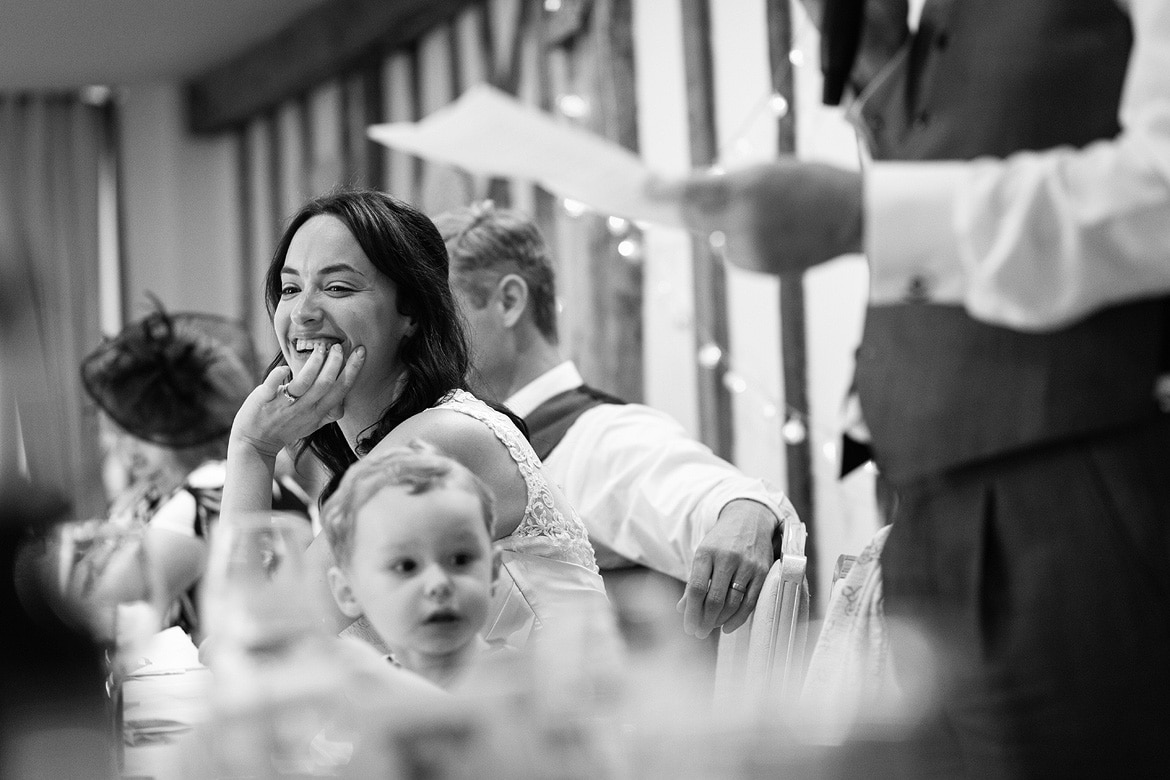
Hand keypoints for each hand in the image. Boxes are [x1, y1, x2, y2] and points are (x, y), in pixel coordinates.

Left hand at [230, 343, 364, 456]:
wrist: (255, 442)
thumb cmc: (285, 429)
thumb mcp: (312, 425)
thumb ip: (329, 412)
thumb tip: (344, 402)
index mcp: (318, 413)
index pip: (341, 391)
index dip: (352, 371)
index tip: (359, 351)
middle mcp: (304, 409)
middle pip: (326, 384)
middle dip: (335, 363)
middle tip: (338, 346)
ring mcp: (284, 404)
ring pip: (305, 383)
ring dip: (315, 364)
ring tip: (321, 347)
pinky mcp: (264, 400)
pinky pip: (272, 387)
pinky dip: (278, 377)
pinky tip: (284, 368)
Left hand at [646, 160, 862, 275]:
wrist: (855, 218)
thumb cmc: (812, 183)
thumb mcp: (770, 170)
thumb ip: (729, 183)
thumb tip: (690, 190)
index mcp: (748, 189)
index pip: (692, 192)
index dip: (664, 191)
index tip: (644, 188)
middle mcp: (745, 223)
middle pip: (696, 219)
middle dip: (688, 208)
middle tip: (679, 197)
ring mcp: (752, 250)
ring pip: (715, 239)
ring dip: (721, 227)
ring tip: (759, 214)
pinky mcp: (759, 269)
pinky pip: (732, 255)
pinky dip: (737, 244)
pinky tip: (767, 233)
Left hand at [677, 499, 776, 637]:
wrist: (749, 519)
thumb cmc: (721, 541)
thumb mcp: (703, 555)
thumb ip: (693, 582)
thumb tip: (682, 609)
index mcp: (706, 553)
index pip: (696, 589)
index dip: (691, 612)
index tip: (688, 627)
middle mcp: (727, 558)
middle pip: (714, 599)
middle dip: (705, 621)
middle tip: (699, 633)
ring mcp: (747, 565)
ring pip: (732, 603)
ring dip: (720, 620)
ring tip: (711, 627)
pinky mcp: (762, 572)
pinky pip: (750, 602)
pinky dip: (738, 618)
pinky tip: (728, 626)